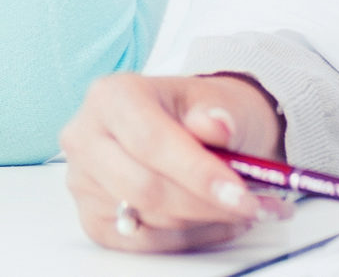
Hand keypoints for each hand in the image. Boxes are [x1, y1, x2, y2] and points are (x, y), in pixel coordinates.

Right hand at [61, 73, 292, 253]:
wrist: (189, 126)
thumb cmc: (198, 112)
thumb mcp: (218, 99)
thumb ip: (218, 113)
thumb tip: (217, 126)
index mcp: (111, 96)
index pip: (150, 141)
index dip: (197, 172)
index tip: (240, 193)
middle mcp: (86, 137)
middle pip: (145, 187)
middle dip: (206, 204)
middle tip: (254, 206)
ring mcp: (84, 181)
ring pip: (148, 218)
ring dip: (205, 220)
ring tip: (244, 208)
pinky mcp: (95, 218)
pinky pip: (145, 242)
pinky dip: (190, 237)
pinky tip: (217, 222)